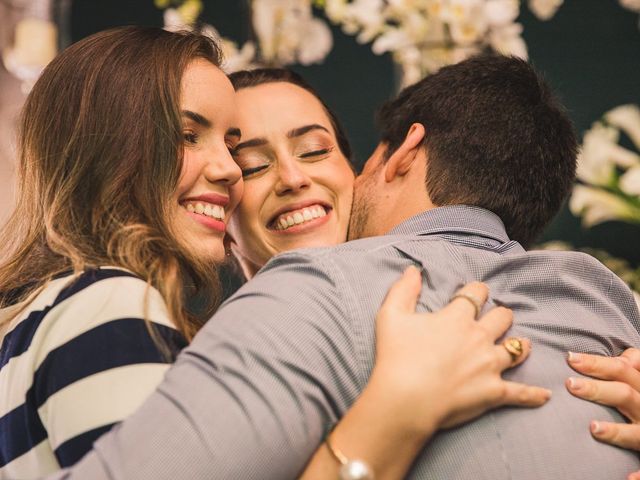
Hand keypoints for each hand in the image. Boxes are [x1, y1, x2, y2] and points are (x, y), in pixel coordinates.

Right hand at [371, 266, 550, 434]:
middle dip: (501, 315)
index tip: (475, 294)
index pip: (477, 293)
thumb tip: (413, 270)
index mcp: (457, 317)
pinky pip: (521, 392)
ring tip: (521, 345)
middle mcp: (479, 337)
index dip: (477, 291)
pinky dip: (534, 394)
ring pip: (518, 349)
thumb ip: (403, 290)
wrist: (406, 399)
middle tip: (496, 319)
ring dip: (520, 345)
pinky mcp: (494, 392)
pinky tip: (545, 394)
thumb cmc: (396, 356)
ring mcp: (490, 365)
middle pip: (502, 317)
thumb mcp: (391, 316)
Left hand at [566, 348, 639, 478]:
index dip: (597, 363)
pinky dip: (639, 475)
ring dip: (617, 431)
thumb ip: (632, 366)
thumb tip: (623, 357)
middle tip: (570, 384)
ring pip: (636, 432)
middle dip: (598, 390)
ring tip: (593, 428)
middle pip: (625, 395)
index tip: (569, 358)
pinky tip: (626, 479)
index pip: (622, 370)